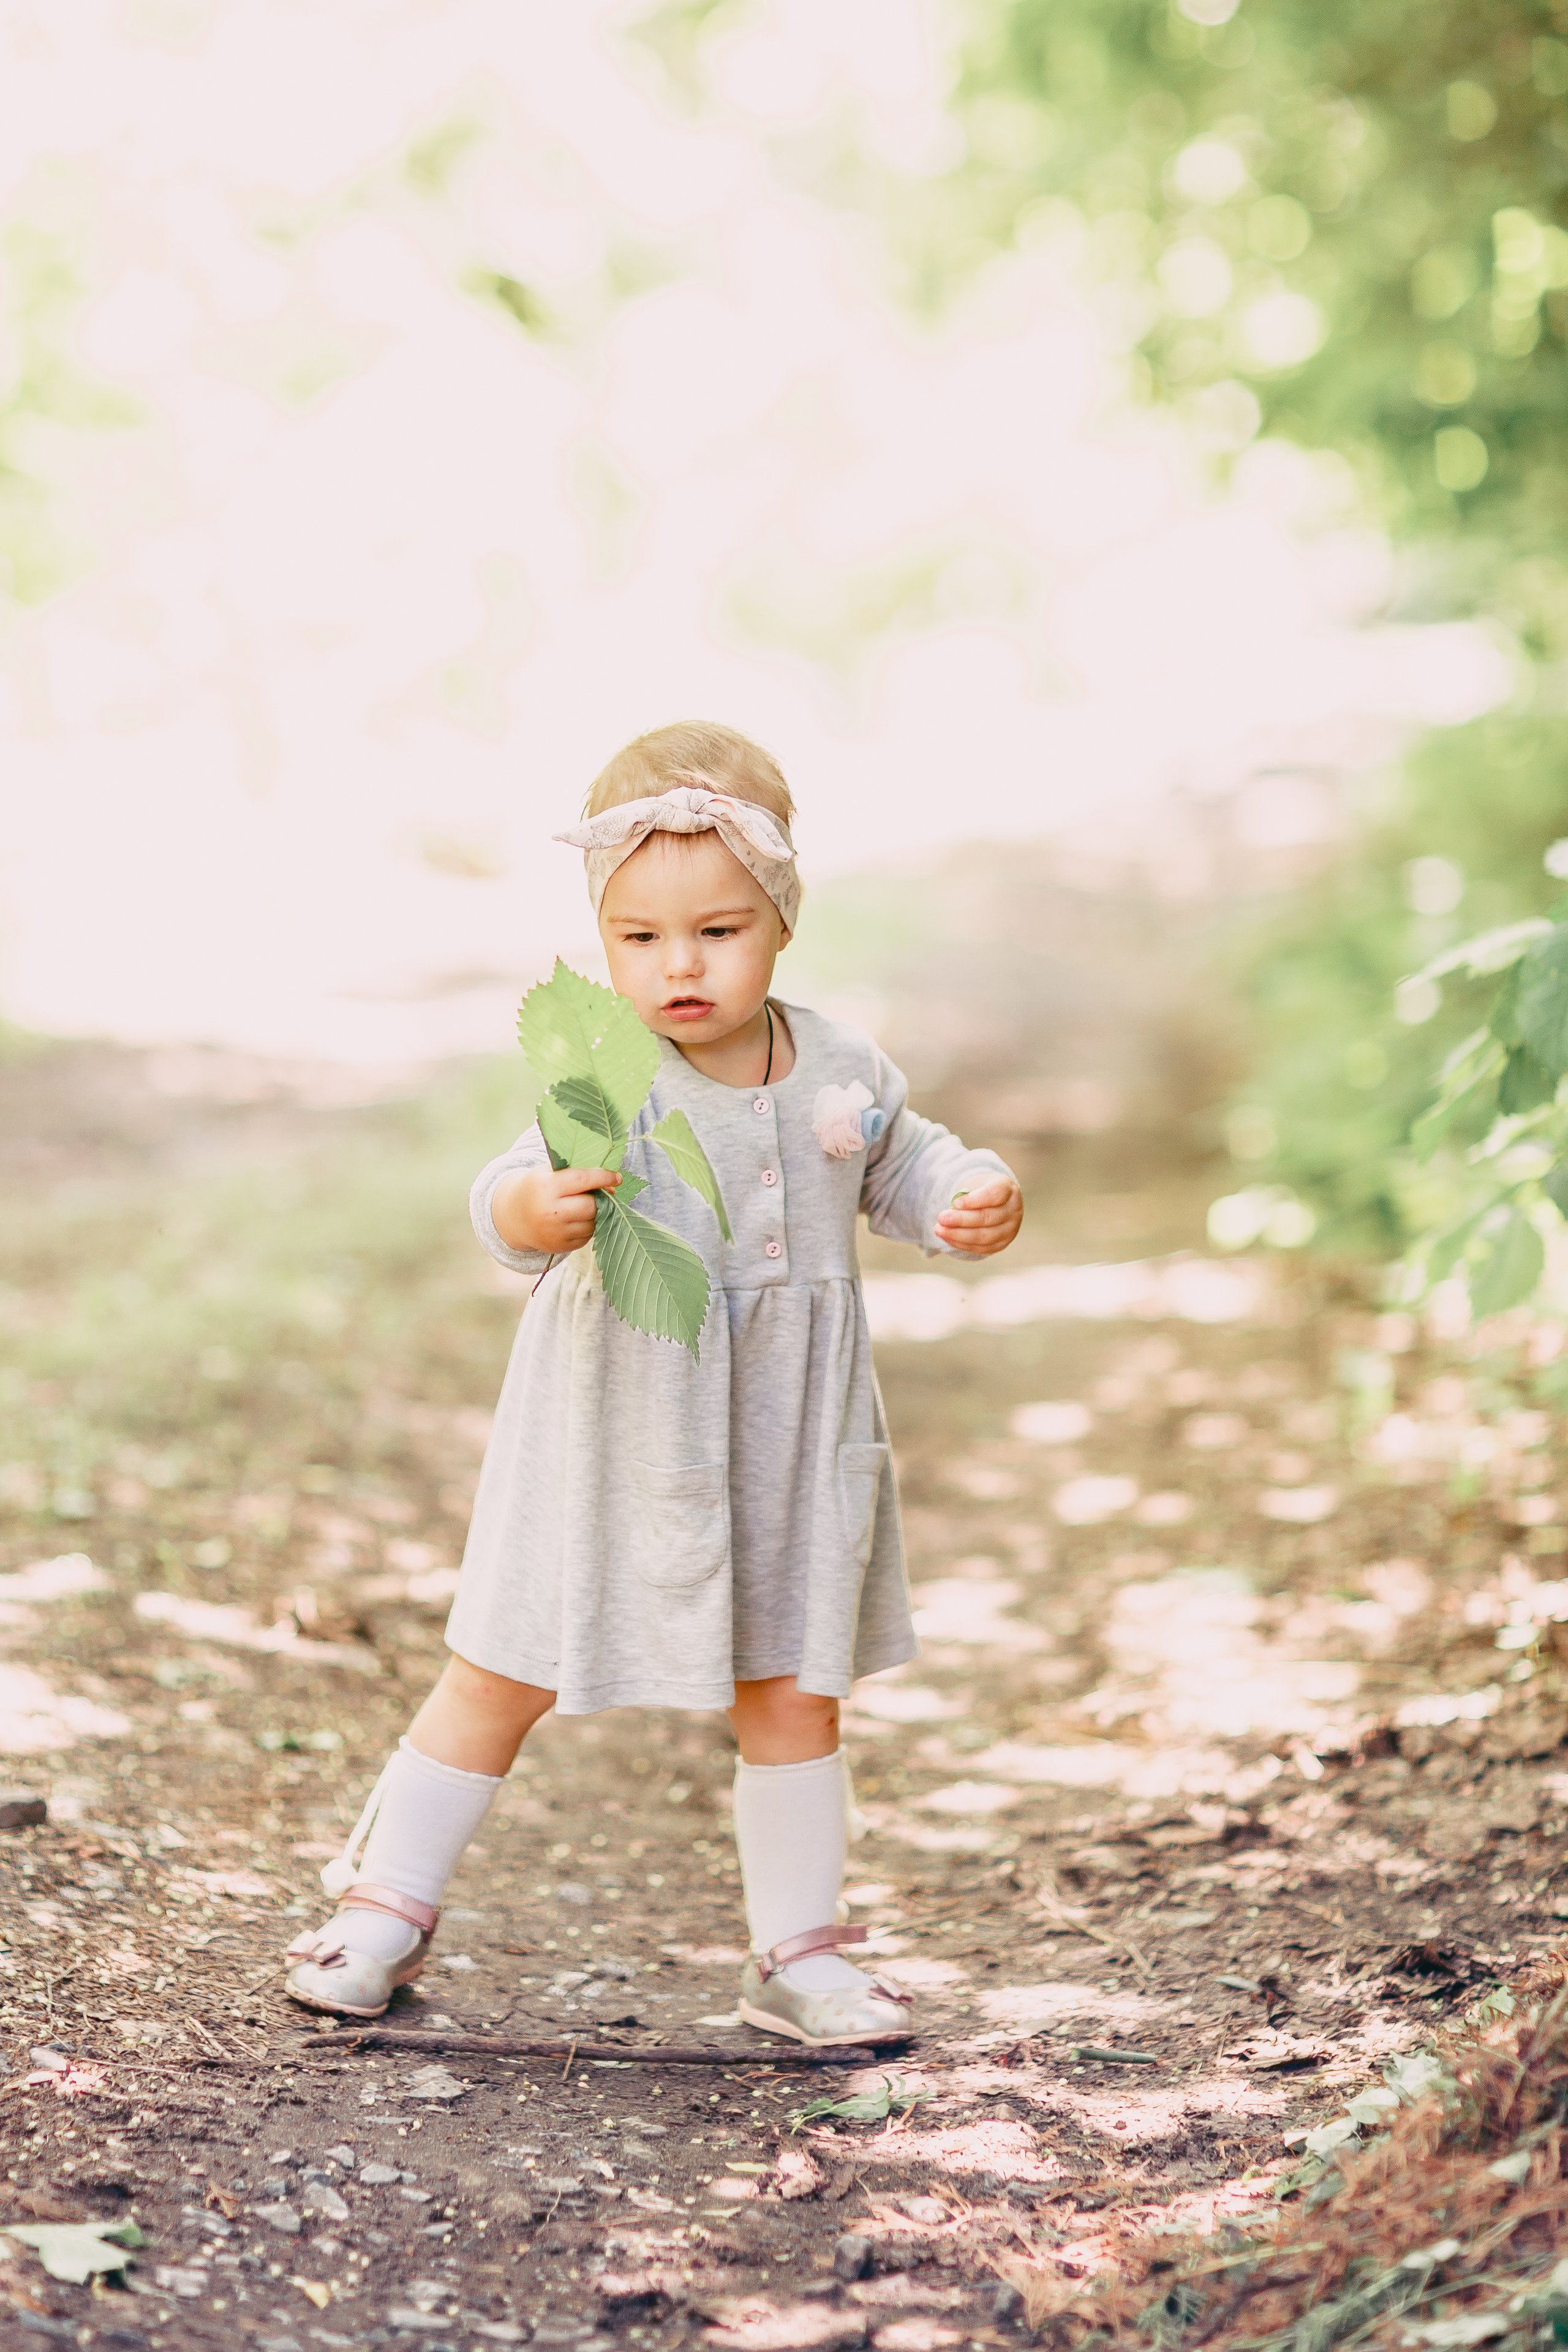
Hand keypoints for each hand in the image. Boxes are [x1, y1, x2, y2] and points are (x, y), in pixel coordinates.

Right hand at [493, 1165, 620, 1254]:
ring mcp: (554, 1232)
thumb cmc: (537, 1189)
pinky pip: (587, 1237)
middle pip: (591, 1205)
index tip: (617, 1177)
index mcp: (546, 1187)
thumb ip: (577, 1172)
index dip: (604, 1177)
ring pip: (592, 1223)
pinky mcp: (559, 1247)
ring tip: (584, 1206)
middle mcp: (550, 1211)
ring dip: (596, 1214)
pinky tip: (577, 1219)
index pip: (583, 1180)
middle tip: (601, 1193)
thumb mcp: (549, 1173)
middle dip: (600, 1198)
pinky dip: (588, 1227)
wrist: (514, 1217)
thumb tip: (611, 1184)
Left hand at [934, 1175, 1022, 1257]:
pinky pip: (981, 1248)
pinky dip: (962, 1244)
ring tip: (940, 1229)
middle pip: (987, 1217)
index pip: (994, 1194)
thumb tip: (952, 1210)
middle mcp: (1013, 1210)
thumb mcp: (976, 1184)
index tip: (955, 1202)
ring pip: (984, 1236)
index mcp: (1008, 1189)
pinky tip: (947, 1237)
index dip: (974, 1200)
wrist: (996, 1203)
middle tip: (941, 1218)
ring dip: (959, 1235)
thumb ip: (966, 1194)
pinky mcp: (1002, 1244)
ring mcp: (1010, 1229)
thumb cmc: (981, 1190)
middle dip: (961, 1220)